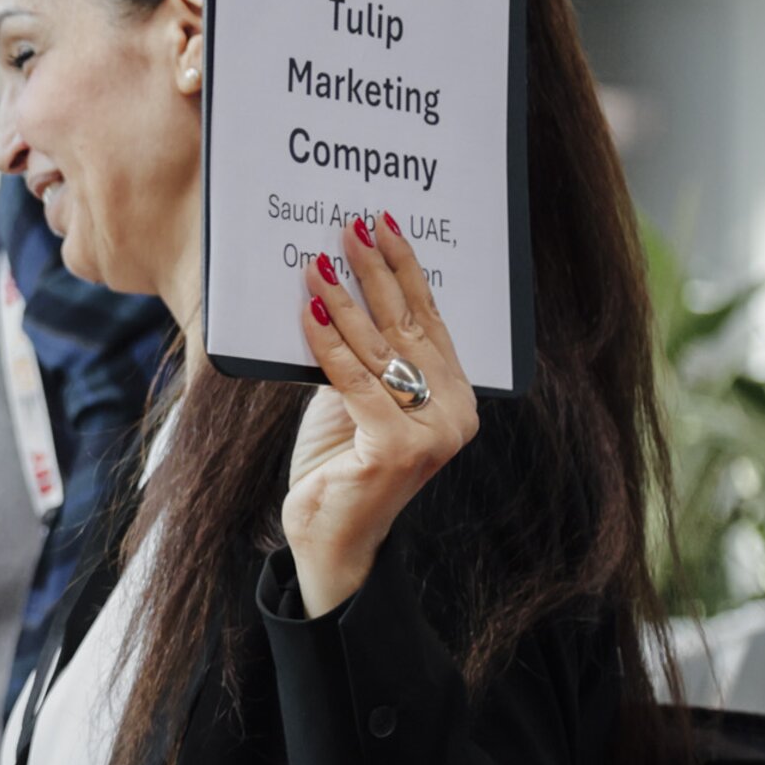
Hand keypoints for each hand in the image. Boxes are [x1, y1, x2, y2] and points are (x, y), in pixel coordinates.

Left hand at [287, 210, 479, 616]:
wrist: (331, 539)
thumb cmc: (341, 465)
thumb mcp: (355, 400)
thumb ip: (363, 357)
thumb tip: (338, 291)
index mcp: (456, 396)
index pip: (430, 319)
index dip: (407, 269)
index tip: (383, 226)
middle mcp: (454, 414)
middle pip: (408, 325)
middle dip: (377, 270)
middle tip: (351, 226)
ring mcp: (432, 434)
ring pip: (381, 349)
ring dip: (347, 299)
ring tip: (319, 261)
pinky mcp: (398, 450)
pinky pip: (355, 382)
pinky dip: (328, 344)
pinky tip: (308, 313)